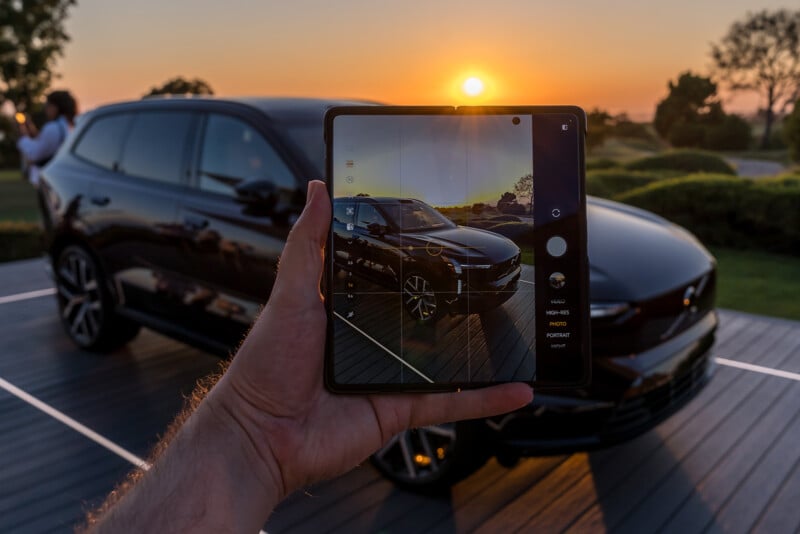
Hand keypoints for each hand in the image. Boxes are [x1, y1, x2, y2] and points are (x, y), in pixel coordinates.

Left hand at [210, 180, 532, 499]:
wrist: (261, 434)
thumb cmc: (266, 364)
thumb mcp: (291, 294)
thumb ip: (308, 244)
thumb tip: (317, 190)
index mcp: (349, 310)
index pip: (391, 279)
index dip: (418, 263)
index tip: (448, 242)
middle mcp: (374, 341)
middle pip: (427, 320)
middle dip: (460, 306)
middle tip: (499, 285)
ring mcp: (391, 375)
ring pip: (449, 362)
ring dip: (484, 354)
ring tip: (520, 335)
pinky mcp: (401, 408)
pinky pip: (450, 402)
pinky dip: (485, 399)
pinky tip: (517, 389)